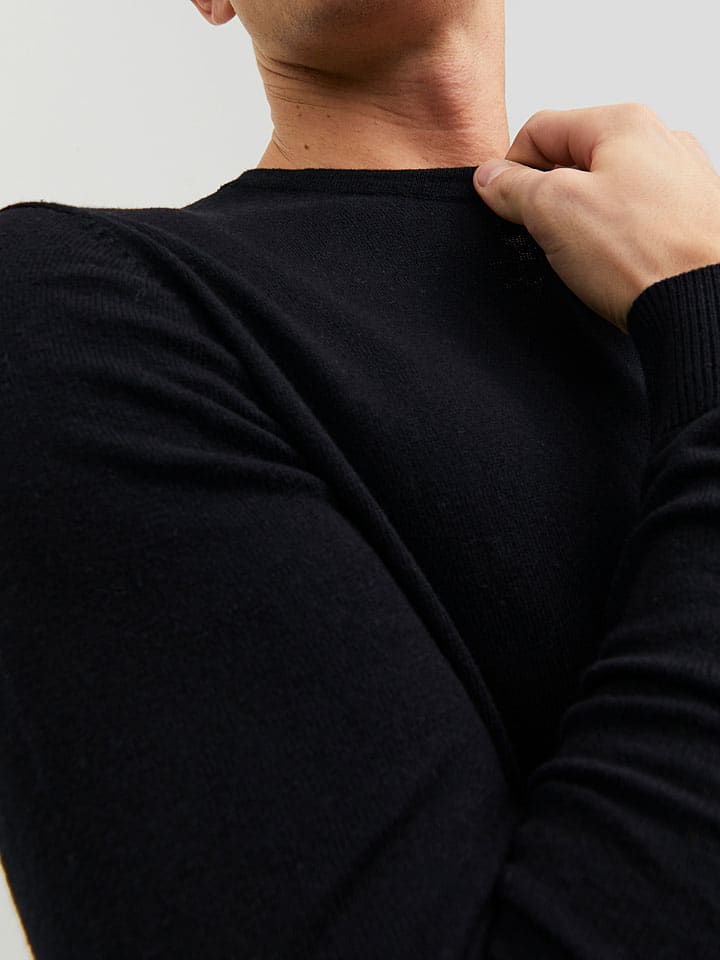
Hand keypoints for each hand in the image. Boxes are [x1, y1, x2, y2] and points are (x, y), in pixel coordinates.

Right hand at [473, 103, 719, 333]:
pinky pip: (634, 219)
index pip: (541, 129)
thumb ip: (514, 187)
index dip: (510, 167)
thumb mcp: (554, 211)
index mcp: (624, 123)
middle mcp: (660, 142)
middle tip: (539, 235)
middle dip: (548, 196)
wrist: (703, 303)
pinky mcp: (689, 219)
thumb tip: (491, 178)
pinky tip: (613, 264)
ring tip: (581, 255)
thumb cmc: (646, 255)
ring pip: (605, 190)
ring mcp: (680, 181)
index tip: (502, 204)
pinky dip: (614, 239)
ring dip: (581, 220)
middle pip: (574, 159)